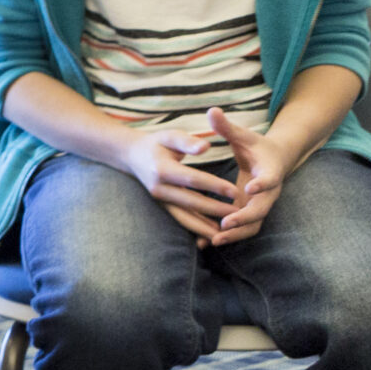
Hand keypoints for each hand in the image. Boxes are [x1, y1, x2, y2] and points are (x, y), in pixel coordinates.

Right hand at [115, 125, 237, 242]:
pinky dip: (197, 227)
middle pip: (190, 202)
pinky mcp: (162, 206)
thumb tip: (205, 146)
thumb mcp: (169, 136)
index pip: (192, 179)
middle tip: (238, 214)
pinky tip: (213, 233)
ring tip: (226, 233)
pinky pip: (181, 219)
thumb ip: (187, 142)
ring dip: (205, 226)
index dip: (214, 186)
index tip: (235, 191)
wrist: (132, 156)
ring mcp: (160, 200)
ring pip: (184, 217)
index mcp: (162, 169)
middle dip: (214, 209)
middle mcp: (159, 188)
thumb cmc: (156, 144)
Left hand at [203, 108, 286, 244]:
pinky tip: (206, 243)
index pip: (269, 178)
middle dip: (243, 217)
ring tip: (214, 240)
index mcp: (270, 170)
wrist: (274, 160)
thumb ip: (227, 127)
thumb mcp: (243, 135)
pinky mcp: (252, 212)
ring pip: (253, 225)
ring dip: (236, 234)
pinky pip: (243, 229)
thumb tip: (212, 109)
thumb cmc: (256, 145)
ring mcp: (262, 204)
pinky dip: (228, 236)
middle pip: (261, 209)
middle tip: (224, 223)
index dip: (261, 183)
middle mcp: (269, 191)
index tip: (249, 187)